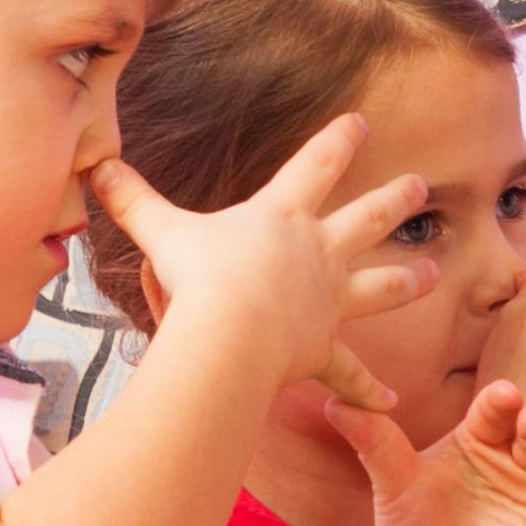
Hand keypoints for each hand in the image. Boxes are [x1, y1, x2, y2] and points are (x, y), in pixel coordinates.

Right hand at [86, 112, 430, 410]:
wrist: (230, 331)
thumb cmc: (199, 278)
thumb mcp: (161, 231)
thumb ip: (131, 200)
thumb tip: (92, 166)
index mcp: (282, 218)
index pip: (317, 165)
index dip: (339, 141)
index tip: (363, 123)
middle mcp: (317, 254)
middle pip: (368, 218)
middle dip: (395, 199)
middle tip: (420, 186)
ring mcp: (328, 300)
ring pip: (382, 285)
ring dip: (408, 279)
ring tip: (433, 273)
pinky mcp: (324, 347)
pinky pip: (350, 372)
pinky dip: (368, 389)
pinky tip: (391, 402)